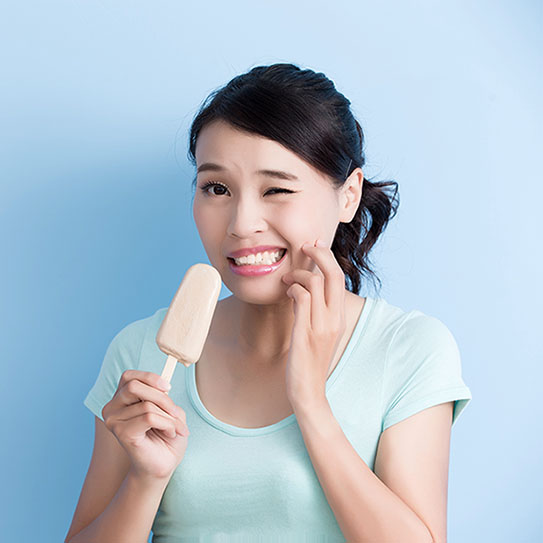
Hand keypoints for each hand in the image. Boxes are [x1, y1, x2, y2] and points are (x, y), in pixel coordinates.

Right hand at [102, 370, 189, 480]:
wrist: (165, 464)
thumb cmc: (166, 435)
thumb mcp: (169, 408)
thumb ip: (163, 394)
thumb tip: (164, 385)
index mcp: (121, 399)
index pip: (129, 376)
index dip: (149, 377)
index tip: (168, 387)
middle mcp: (112, 408)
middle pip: (134, 386)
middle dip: (162, 398)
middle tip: (176, 412)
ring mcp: (114, 421)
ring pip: (147, 404)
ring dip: (169, 416)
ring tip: (175, 428)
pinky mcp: (122, 434)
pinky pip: (149, 418)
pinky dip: (167, 424)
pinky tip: (170, 434)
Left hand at [281, 239, 345, 410]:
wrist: (309, 391)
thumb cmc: (310, 360)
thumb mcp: (320, 333)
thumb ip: (316, 310)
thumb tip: (306, 287)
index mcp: (340, 317)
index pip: (339, 278)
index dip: (327, 257)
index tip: (315, 246)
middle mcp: (335, 319)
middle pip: (333, 274)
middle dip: (318, 254)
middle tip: (304, 247)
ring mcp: (321, 326)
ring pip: (315, 282)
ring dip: (298, 274)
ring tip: (287, 279)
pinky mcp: (306, 333)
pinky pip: (302, 298)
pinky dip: (292, 289)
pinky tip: (286, 293)